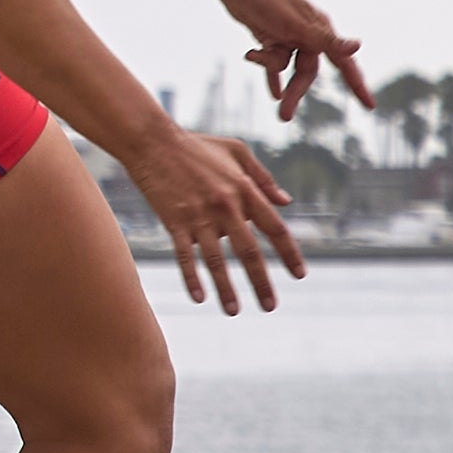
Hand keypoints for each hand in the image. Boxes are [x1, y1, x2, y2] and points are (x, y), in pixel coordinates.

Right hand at [128, 121, 303, 314]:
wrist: (152, 141)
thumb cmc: (196, 145)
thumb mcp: (237, 152)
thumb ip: (263, 177)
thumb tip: (285, 202)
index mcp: (245, 190)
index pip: (275, 229)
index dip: (290, 254)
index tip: (299, 275)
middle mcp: (226, 206)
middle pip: (249, 252)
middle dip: (261, 282)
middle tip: (270, 306)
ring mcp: (198, 215)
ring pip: (217, 260)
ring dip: (226, 288)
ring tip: (233, 311)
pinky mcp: (174, 221)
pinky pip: (185, 256)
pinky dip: (191, 278)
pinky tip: (198, 297)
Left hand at [216, 0, 368, 121]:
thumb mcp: (294, 22)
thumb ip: (324, 39)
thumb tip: (358, 46)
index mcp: (320, 29)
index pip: (344, 63)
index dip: (357, 85)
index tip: (369, 106)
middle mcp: (307, 33)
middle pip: (307, 72)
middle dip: (296, 92)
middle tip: (284, 116)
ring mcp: (287, 35)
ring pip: (286, 66)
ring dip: (271, 70)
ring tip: (261, 73)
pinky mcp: (269, 34)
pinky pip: (273, 62)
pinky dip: (271, 75)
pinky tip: (273, 92)